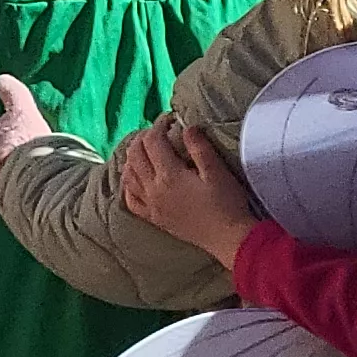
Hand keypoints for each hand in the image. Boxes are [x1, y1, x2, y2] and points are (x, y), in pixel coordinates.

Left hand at [116, 121, 259, 265]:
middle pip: (135, 155)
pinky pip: (130, 200)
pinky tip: (134, 180)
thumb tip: (187, 127)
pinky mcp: (154, 219)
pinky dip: (128, 185)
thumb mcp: (217, 172)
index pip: (153, 141)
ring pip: (128, 176)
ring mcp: (151, 205)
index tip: (170, 119)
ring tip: (143, 149)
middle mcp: (153, 189)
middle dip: (142, 137)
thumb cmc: (227, 204)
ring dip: (131, 158)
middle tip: (156, 131)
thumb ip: (199, 148)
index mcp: (169, 175)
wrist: (229, 238)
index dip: (159, 125)